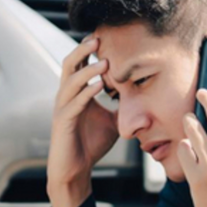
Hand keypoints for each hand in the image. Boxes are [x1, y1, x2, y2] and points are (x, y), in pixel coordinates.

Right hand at [47, 36, 118, 206]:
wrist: (76, 170)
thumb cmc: (92, 144)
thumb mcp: (113, 120)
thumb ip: (122, 104)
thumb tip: (143, 92)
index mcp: (76, 93)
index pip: (80, 64)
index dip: (89, 49)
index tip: (105, 35)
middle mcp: (66, 96)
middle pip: (70, 64)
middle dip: (83, 50)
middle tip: (98, 38)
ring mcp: (63, 108)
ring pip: (71, 82)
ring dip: (88, 71)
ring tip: (105, 62)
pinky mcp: (63, 123)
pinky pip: (74, 103)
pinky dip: (86, 93)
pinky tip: (99, 86)